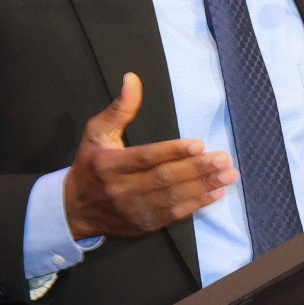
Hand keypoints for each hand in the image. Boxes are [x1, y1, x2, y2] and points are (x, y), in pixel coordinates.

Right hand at [63, 73, 237, 238]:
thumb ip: (120, 108)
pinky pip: (174, 215)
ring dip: (204, 186)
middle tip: (224, 159)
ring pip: (173, 198)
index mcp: (110, 164)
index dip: (173, 152)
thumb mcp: (97, 133)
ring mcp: (133, 210)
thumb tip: (133, 78)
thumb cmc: (92, 164)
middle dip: (197, 169)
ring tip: (228, 175)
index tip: (199, 144)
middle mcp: (121, 189)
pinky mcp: (143, 225)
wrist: (75, 210)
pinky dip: (197, 205)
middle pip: (164, 179)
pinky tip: (216, 193)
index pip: (146, 158)